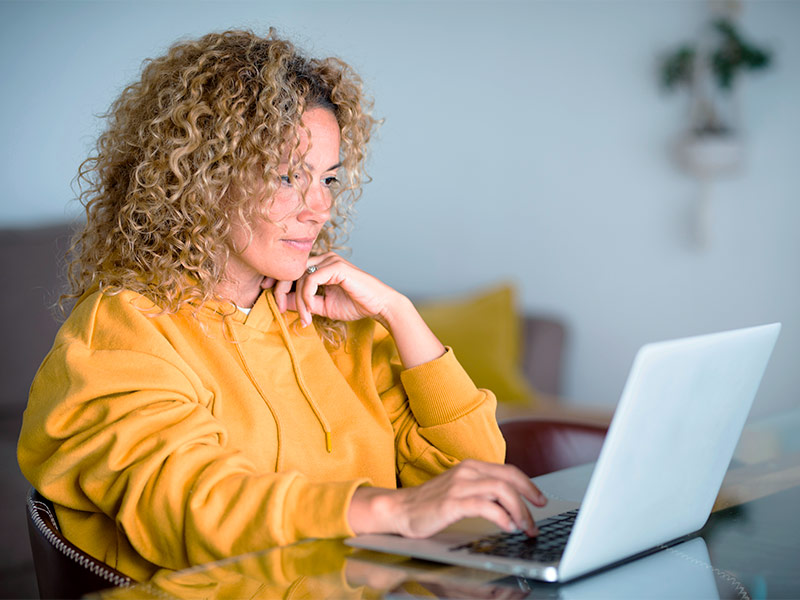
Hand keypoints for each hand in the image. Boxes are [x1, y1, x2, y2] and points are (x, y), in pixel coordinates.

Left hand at [266, 252, 398, 326]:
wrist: (379, 306)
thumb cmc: (355, 305)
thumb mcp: (322, 306)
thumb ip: (303, 302)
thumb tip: (282, 302)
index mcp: (320, 265)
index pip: (292, 270)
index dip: (277, 282)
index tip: (268, 296)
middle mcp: (324, 258)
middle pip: (291, 270)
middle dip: (280, 290)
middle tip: (279, 309)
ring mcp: (330, 260)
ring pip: (300, 277)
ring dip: (298, 301)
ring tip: (304, 318)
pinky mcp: (336, 266)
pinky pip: (311, 280)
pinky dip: (306, 297)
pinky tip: (310, 311)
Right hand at [348, 459, 546, 538]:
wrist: (400, 508)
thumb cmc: (430, 503)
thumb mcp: (460, 490)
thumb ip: (482, 490)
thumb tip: (510, 504)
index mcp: (471, 466)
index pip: (509, 471)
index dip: (529, 485)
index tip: (540, 500)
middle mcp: (467, 472)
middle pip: (510, 479)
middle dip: (529, 499)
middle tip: (537, 518)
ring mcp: (459, 486)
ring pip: (501, 491)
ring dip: (519, 511)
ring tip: (524, 527)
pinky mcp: (452, 503)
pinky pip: (485, 506)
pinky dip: (501, 517)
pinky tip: (506, 527)